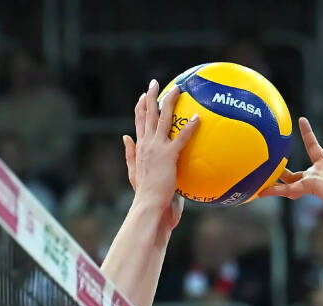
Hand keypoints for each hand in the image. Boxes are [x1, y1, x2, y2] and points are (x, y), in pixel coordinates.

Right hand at [123, 80, 198, 234]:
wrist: (149, 205)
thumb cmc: (145, 195)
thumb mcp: (133, 173)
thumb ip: (129, 154)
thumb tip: (124, 138)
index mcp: (139, 148)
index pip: (138, 123)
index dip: (140, 108)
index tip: (143, 96)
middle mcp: (146, 144)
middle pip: (148, 115)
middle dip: (151, 97)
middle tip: (155, 83)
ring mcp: (157, 148)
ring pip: (163, 119)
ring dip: (169, 102)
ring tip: (177, 89)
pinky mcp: (169, 156)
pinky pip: (181, 138)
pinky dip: (189, 127)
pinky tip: (197, 118)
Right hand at [261, 116, 322, 217]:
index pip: (313, 147)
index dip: (308, 134)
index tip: (302, 120)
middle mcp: (315, 175)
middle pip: (294, 172)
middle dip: (283, 171)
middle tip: (271, 164)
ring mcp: (310, 182)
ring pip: (288, 181)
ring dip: (274, 181)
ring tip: (259, 181)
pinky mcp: (308, 188)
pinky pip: (289, 189)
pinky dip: (275, 191)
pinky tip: (261, 192)